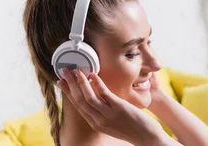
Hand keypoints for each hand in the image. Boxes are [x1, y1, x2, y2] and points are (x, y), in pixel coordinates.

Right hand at [58, 68, 173, 144]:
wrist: (146, 137)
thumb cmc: (131, 128)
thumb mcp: (111, 123)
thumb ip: (103, 112)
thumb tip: (97, 97)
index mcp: (95, 123)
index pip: (78, 105)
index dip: (68, 92)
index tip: (61, 81)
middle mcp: (99, 120)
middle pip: (79, 100)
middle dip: (70, 84)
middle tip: (64, 70)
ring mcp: (108, 115)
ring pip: (89, 98)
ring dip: (81, 83)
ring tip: (76, 70)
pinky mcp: (119, 108)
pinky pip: (105, 95)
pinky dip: (98, 84)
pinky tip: (93, 75)